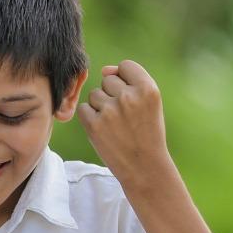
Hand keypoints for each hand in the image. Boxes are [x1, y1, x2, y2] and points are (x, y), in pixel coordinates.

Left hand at [76, 60, 172, 181]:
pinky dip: (90, 118)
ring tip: (116, 124)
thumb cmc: (146, 132)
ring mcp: (110, 110)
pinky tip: (105, 130)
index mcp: (148, 88)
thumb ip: (129, 81)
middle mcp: (129, 96)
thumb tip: (104, 70)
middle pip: (107, 80)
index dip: (126, 80)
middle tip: (125, 116)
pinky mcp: (94, 124)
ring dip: (101, 107)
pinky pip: (84, 109)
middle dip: (113, 94)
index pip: (126, 66)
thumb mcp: (148, 104)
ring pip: (94, 94)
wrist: (145, 166)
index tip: (132, 98)